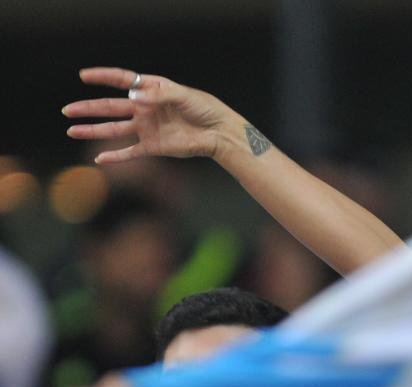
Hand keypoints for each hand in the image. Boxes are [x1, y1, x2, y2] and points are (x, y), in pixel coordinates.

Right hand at [64, 67, 241, 163]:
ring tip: (71, 130)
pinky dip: (115, 157)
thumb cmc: (204, 109)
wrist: (219, 133)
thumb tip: (134, 97)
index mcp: (152, 90)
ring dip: (93, 130)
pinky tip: (99, 159)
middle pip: (111, 107)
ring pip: (114, 129)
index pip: (123, 81)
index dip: (103, 77)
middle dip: (88, 108)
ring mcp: (147, 128)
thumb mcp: (183, 96)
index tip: (84, 75)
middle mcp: (145, 108)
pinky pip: (130, 152)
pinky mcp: (153, 146)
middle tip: (67, 110)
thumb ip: (159, 95)